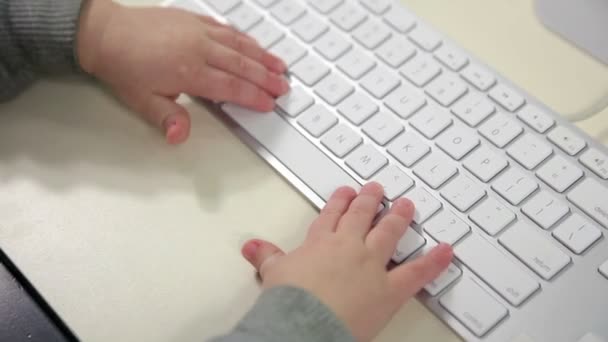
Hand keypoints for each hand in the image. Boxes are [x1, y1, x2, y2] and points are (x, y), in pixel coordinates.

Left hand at [77, 1, 288, 143]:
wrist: (105, 33)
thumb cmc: (123, 67)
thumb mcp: (142, 100)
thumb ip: (167, 118)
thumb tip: (179, 136)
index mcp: (189, 72)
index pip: (231, 88)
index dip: (253, 97)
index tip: (269, 104)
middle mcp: (198, 49)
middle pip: (242, 66)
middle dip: (266, 79)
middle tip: (284, 88)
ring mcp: (197, 32)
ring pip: (239, 45)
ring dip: (262, 57)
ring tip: (280, 66)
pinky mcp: (192, 20)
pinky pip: (226, 29)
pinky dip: (244, 38)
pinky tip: (254, 45)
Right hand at [241, 183, 453, 341]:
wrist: (304, 322)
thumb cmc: (290, 300)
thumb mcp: (273, 273)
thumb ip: (265, 256)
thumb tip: (251, 246)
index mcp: (321, 243)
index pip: (332, 216)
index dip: (340, 201)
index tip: (346, 193)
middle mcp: (349, 247)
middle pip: (362, 216)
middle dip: (370, 200)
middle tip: (377, 189)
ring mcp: (372, 264)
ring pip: (389, 233)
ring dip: (400, 218)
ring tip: (407, 205)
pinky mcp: (389, 288)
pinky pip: (417, 272)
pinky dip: (434, 261)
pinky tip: (446, 250)